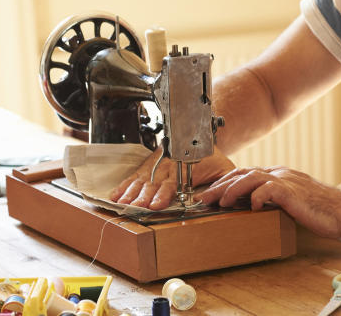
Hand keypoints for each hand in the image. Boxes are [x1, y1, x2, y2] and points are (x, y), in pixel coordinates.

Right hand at [109, 147, 235, 209]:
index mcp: (186, 166)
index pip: (173, 183)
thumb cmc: (212, 155)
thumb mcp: (224, 168)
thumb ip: (221, 184)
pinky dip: (125, 184)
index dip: (163, 194)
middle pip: (154, 182)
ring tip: (121, 202)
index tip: (155, 205)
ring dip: (131, 191)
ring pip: (142, 178)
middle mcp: (169, 164)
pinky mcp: (149, 163)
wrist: (201, 133)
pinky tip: (116, 195)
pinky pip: (135, 174)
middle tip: (134, 206)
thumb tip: (212, 199)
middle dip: (143, 195)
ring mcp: (157, 163)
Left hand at [197, 166, 340, 238]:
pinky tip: (250, 206)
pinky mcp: (292, 192)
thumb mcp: (290, 201)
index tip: (210, 194)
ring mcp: (286, 180)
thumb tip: (251, 207)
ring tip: (220, 203)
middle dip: (220, 186)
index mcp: (278, 175)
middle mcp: (279, 173)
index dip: (225, 183)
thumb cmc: (319, 210)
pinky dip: (256, 197)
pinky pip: (269, 190)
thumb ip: (272, 199)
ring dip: (232, 190)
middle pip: (242, 174)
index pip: (244, 173)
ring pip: (251, 178)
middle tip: (203, 199)